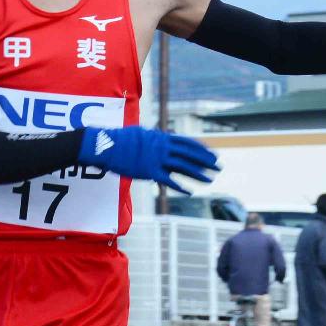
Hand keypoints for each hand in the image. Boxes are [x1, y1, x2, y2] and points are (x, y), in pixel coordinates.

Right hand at [79, 126, 219, 194]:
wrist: (106, 146)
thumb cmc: (121, 140)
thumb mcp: (142, 134)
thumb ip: (154, 138)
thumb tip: (162, 138)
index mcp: (162, 137)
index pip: (187, 142)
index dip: (202, 149)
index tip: (212, 154)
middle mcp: (163, 147)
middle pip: (190, 155)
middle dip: (206, 161)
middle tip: (219, 167)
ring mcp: (157, 159)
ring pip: (183, 167)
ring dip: (198, 174)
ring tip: (210, 179)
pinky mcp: (149, 171)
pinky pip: (169, 181)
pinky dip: (180, 187)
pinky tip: (190, 192)